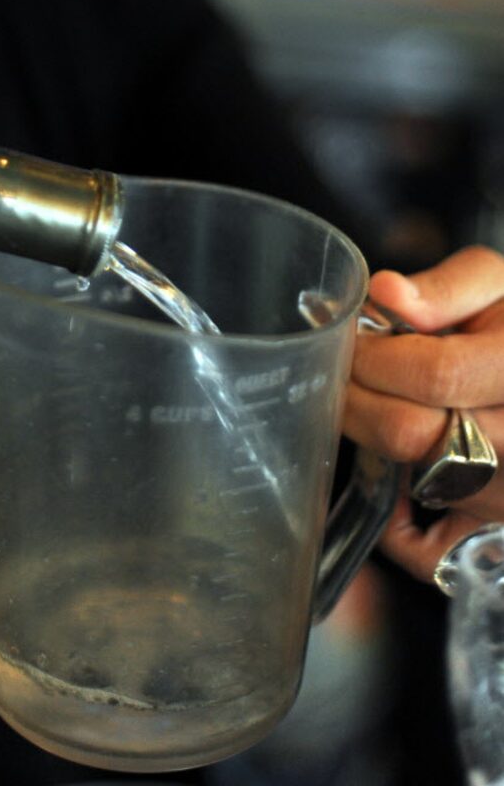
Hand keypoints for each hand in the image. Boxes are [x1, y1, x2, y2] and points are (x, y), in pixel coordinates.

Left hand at [346, 245, 503, 582]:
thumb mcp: (501, 287)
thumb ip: (448, 289)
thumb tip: (387, 295)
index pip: (433, 374)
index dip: (373, 354)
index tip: (354, 339)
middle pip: (410, 434)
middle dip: (360, 394)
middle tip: (352, 370)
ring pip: (412, 481)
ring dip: (377, 440)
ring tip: (386, 405)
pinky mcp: (490, 542)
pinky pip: (424, 551)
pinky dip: (395, 520)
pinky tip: (401, 474)